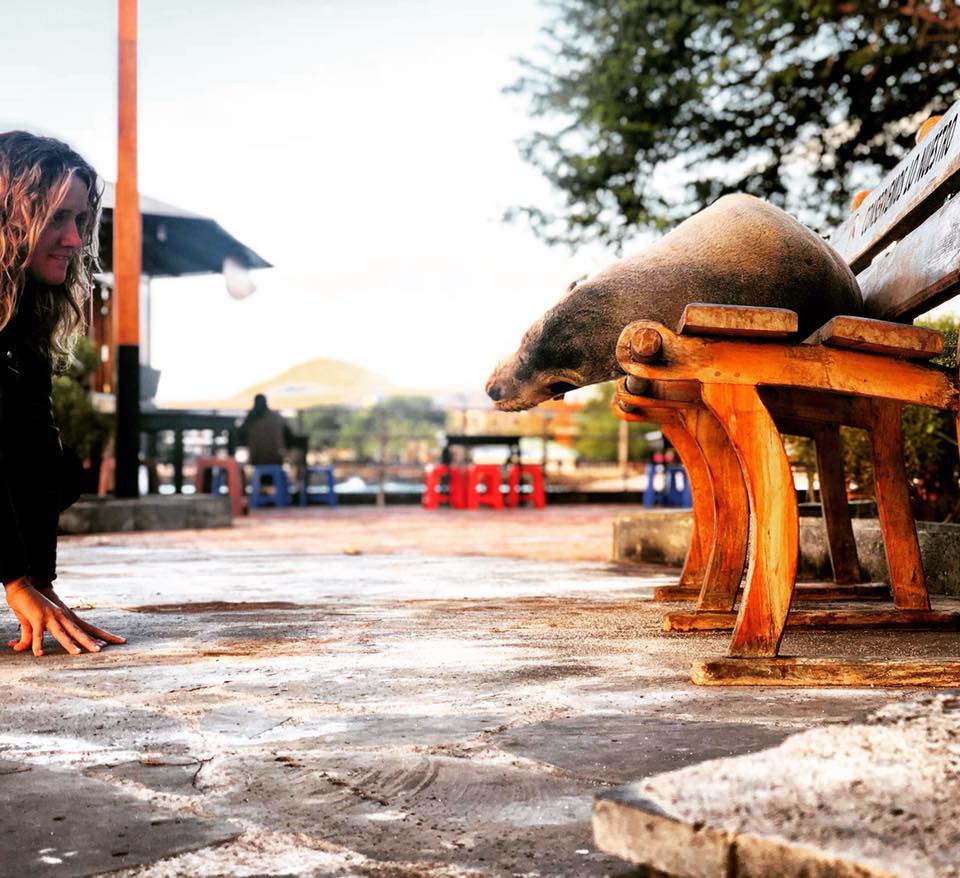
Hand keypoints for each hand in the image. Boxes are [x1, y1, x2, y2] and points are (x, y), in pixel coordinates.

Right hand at [4, 578, 125, 656]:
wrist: (24, 587)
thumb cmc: (31, 605)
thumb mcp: (34, 623)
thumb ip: (30, 637)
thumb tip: (20, 649)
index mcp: (66, 618)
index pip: (85, 629)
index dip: (95, 636)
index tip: (106, 644)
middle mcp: (63, 617)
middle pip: (79, 632)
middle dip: (91, 641)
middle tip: (102, 649)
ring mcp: (51, 617)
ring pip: (63, 633)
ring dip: (70, 643)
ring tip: (78, 653)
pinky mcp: (37, 617)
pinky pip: (38, 633)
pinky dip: (38, 643)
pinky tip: (39, 653)